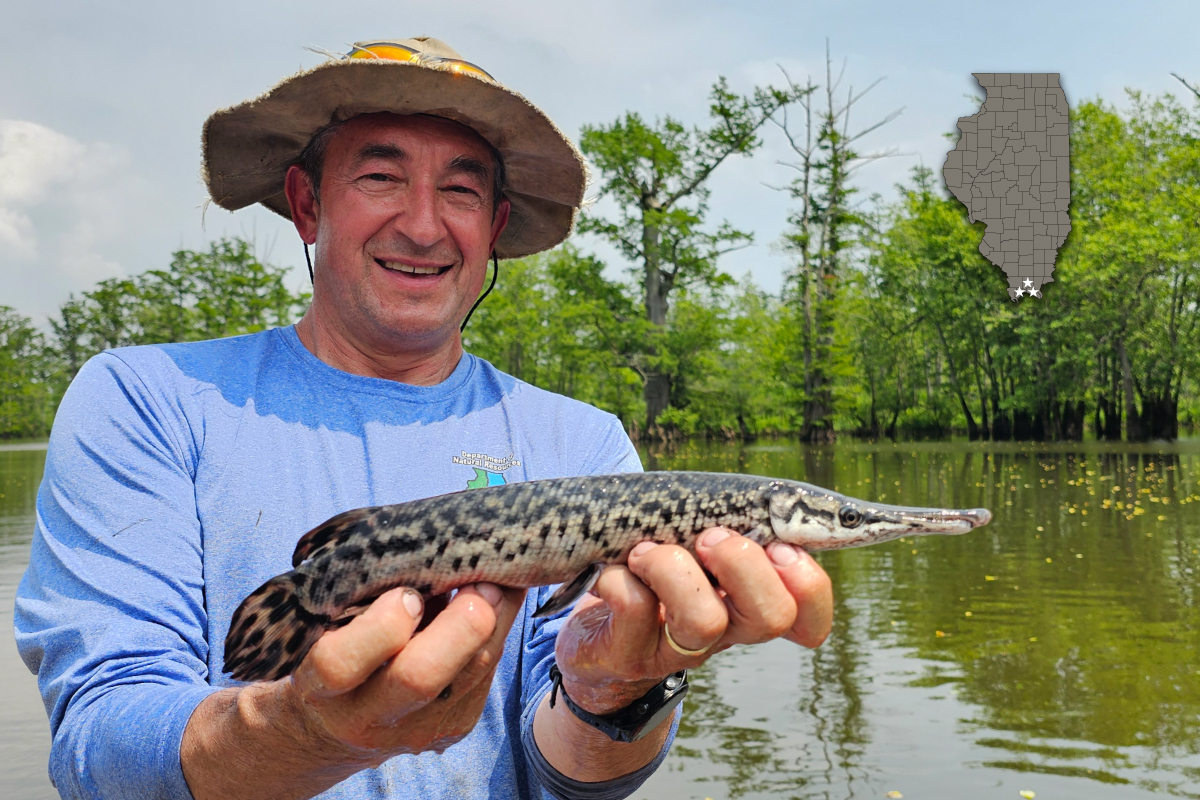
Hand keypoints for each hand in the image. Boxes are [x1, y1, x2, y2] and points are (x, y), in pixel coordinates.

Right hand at [288, 582, 525, 759]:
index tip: (405, 594)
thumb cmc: (337, 647)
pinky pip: (486, 675)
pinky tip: (499, 602)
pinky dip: (498, 632)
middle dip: (460, 624)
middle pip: (418, 678)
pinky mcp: (452, 728)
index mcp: (320, 685)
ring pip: (469, 674)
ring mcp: (413, 730)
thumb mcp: (333, 623)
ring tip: (499, 580)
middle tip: (479, 582)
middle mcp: (364, 717)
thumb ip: (368, 594)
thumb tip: (432, 549)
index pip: (338, 664)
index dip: (380, 626)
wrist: (338, 725)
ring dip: (495, 618)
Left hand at [553, 528, 832, 714]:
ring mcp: (677, 649)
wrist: (585, 614)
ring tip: (644, 551)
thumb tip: (767, 497)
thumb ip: (728, 520)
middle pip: (772, 616)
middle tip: (708, 537)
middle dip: (742, 561)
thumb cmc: (650, 559)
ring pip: (704, 620)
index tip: (779, 545)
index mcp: (749, 599)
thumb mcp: (692, 533)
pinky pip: (636, 608)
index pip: (808, 615)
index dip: (810, 584)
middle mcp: (724, 631)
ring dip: (672, 567)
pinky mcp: (629, 655)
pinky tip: (611, 570)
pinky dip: (619, 576)